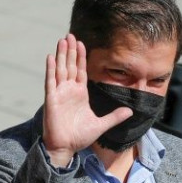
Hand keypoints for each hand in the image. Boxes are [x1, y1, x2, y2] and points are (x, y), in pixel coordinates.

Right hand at [42, 34, 131, 167]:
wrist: (66, 148)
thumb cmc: (80, 137)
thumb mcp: (101, 125)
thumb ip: (114, 117)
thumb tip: (131, 111)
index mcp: (80, 94)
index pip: (81, 70)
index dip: (81, 57)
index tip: (81, 43)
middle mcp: (69, 91)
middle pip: (70, 66)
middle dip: (70, 50)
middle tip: (70, 34)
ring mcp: (59, 94)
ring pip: (60, 70)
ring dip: (61, 55)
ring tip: (62, 40)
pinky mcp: (51, 100)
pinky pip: (50, 82)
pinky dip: (50, 69)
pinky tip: (51, 57)